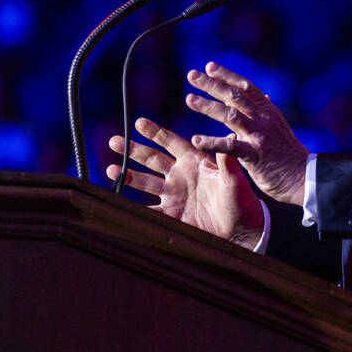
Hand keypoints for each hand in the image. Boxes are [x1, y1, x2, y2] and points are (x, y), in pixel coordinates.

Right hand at [107, 117, 264, 249]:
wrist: (241, 229)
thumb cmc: (242, 201)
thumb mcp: (234, 180)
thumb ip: (228, 161)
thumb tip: (232, 133)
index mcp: (196, 162)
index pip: (172, 142)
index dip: (156, 133)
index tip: (139, 122)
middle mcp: (181, 175)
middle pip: (152, 159)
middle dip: (133, 150)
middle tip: (114, 141)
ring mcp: (174, 194)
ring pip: (145, 182)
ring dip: (128, 175)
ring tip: (110, 168)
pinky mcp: (171, 214)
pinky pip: (147, 210)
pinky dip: (133, 207)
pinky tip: (119, 203)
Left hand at [183, 62, 308, 204]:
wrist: (304, 177)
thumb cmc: (288, 154)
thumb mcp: (279, 126)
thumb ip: (267, 111)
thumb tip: (264, 95)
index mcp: (268, 111)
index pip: (246, 87)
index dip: (227, 75)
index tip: (209, 66)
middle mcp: (263, 118)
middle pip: (235, 95)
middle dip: (212, 84)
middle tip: (192, 75)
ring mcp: (259, 135)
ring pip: (230, 115)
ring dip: (208, 106)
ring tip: (189, 99)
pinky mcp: (255, 155)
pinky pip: (230, 146)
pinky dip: (212, 142)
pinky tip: (196, 140)